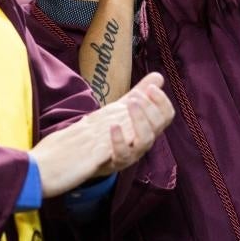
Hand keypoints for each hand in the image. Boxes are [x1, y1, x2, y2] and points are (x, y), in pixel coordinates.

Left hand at [30, 72, 174, 197]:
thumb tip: (158, 76)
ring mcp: (128, 155)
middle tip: (137, 96)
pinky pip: (123, 155)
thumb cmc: (101, 132)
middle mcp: (140, 143)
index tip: (151, 87)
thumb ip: (139, 94)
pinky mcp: (111, 164)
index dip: (162, 101)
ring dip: (140, 120)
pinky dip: (120, 140)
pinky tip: (113, 126)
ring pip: (146, 141)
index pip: (165, 116)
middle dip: (151, 108)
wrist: (73, 157)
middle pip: (158, 127)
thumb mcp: (120, 109)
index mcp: (145, 129)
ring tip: (130, 104)